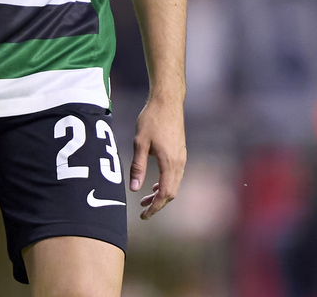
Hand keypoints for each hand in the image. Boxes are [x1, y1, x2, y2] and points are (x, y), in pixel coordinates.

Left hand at [129, 97, 185, 218]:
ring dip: (161, 193)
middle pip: (171, 192)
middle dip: (157, 203)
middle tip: (143, 210)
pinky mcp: (180, 151)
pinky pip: (175, 175)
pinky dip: (166, 183)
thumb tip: (135, 189)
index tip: (144, 215)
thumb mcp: (140, 143)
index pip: (164, 194)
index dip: (154, 207)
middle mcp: (179, 163)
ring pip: (174, 184)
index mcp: (169, 163)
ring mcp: (182, 157)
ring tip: (146, 198)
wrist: (167, 101)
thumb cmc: (152, 119)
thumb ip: (137, 167)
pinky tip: (155, 183)